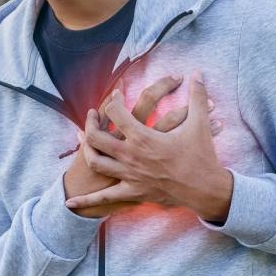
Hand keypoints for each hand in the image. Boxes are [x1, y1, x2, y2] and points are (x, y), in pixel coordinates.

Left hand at [65, 71, 233, 221]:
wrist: (205, 190)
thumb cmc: (201, 157)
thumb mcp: (200, 124)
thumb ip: (197, 96)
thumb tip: (198, 73)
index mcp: (143, 137)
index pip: (116, 112)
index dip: (113, 99)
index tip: (116, 94)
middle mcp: (130, 155)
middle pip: (96, 137)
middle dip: (90, 122)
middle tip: (92, 115)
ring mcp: (129, 175)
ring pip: (95, 162)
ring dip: (86, 150)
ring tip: (84, 140)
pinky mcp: (132, 192)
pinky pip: (104, 198)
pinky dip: (86, 201)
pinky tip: (70, 203)